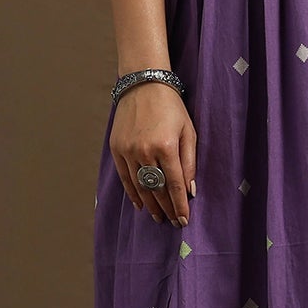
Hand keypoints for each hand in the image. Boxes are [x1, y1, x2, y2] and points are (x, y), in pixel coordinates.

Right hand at [112, 82, 196, 226]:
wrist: (142, 85)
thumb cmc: (171, 107)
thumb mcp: (188, 131)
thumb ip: (189, 161)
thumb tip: (190, 190)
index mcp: (166, 146)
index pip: (174, 185)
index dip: (180, 205)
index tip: (184, 220)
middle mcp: (145, 152)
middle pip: (157, 189)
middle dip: (167, 208)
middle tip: (174, 222)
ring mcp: (128, 151)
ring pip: (140, 187)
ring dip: (151, 204)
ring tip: (159, 217)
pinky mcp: (116, 149)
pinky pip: (125, 177)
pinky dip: (133, 193)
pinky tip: (141, 204)